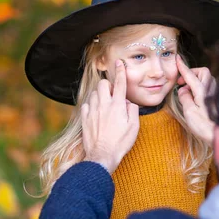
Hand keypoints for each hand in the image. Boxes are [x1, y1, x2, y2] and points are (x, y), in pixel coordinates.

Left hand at [81, 59, 139, 173]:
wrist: (102, 155)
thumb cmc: (121, 142)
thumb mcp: (134, 127)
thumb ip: (132, 111)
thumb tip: (129, 104)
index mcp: (118, 106)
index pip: (120, 83)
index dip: (120, 71)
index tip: (119, 63)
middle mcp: (104, 105)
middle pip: (103, 84)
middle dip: (108, 85)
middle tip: (113, 93)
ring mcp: (92, 111)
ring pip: (94, 93)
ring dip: (100, 95)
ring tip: (105, 104)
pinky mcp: (85, 119)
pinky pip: (86, 105)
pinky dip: (92, 105)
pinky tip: (96, 112)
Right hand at [176, 55, 215, 144]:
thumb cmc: (204, 126)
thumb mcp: (189, 112)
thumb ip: (185, 98)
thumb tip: (183, 90)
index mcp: (202, 91)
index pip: (191, 75)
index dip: (183, 67)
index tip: (177, 59)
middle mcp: (210, 90)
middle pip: (203, 72)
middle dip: (192, 72)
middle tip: (182, 82)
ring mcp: (215, 94)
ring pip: (207, 79)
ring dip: (196, 80)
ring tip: (187, 91)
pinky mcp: (217, 100)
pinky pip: (209, 87)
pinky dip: (200, 87)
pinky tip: (195, 98)